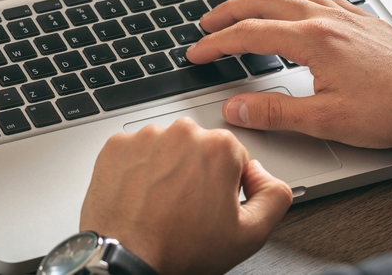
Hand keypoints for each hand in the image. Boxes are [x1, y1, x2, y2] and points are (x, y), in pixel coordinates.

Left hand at [80, 117, 291, 274]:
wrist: (126, 259)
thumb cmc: (180, 249)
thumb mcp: (249, 235)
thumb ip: (275, 196)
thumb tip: (264, 175)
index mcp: (219, 147)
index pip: (233, 157)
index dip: (226, 185)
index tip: (212, 204)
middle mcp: (183, 132)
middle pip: (199, 148)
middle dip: (197, 172)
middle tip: (186, 208)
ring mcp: (147, 136)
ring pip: (166, 147)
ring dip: (166, 168)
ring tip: (160, 203)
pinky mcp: (117, 145)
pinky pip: (135, 151)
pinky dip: (137, 169)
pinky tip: (140, 195)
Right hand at [186, 0, 391, 179]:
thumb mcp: (325, 120)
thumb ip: (274, 112)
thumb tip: (235, 109)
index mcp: (312, 39)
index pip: (249, 34)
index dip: (216, 43)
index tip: (196, 53)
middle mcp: (327, 18)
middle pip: (263, 1)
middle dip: (228, 11)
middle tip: (207, 24)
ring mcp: (346, 14)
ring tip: (241, 11)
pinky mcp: (362, 19)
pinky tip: (294, 8)